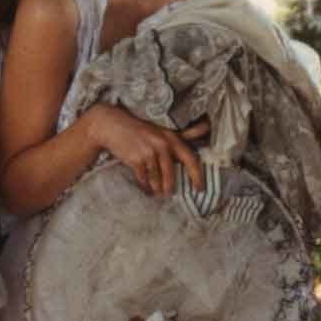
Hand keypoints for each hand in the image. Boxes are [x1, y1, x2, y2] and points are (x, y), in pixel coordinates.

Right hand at [87, 104, 208, 196]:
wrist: (113, 126)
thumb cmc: (142, 131)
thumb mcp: (164, 131)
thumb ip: (185, 134)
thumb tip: (206, 127)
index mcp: (172, 138)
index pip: (190, 158)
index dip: (196, 175)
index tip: (199, 188)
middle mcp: (162, 144)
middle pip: (171, 172)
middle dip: (171, 186)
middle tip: (170, 195)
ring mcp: (148, 151)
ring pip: (157, 178)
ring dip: (157, 188)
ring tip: (158, 193)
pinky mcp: (136, 159)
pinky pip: (144, 179)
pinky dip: (145, 185)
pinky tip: (146, 188)